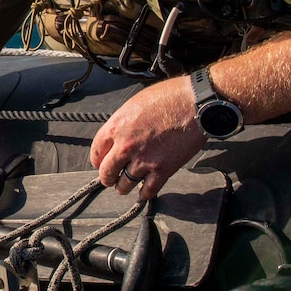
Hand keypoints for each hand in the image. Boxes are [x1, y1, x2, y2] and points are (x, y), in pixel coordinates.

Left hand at [89, 76, 205, 200]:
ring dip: (123, 187)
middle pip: (106, 172)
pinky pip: (148, 190)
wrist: (195, 104)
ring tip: (124, 187)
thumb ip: (123, 122)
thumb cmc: (169, 97)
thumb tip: (119, 134)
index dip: (97, 160)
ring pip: (124, 184)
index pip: (96, 151)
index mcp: (116, 127)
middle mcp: (126, 146)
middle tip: (109, 179)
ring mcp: (144, 160)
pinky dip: (144, 193)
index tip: (99, 163)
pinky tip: (143, 191)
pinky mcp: (163, 170)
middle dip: (107, 177)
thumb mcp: (135, 103)